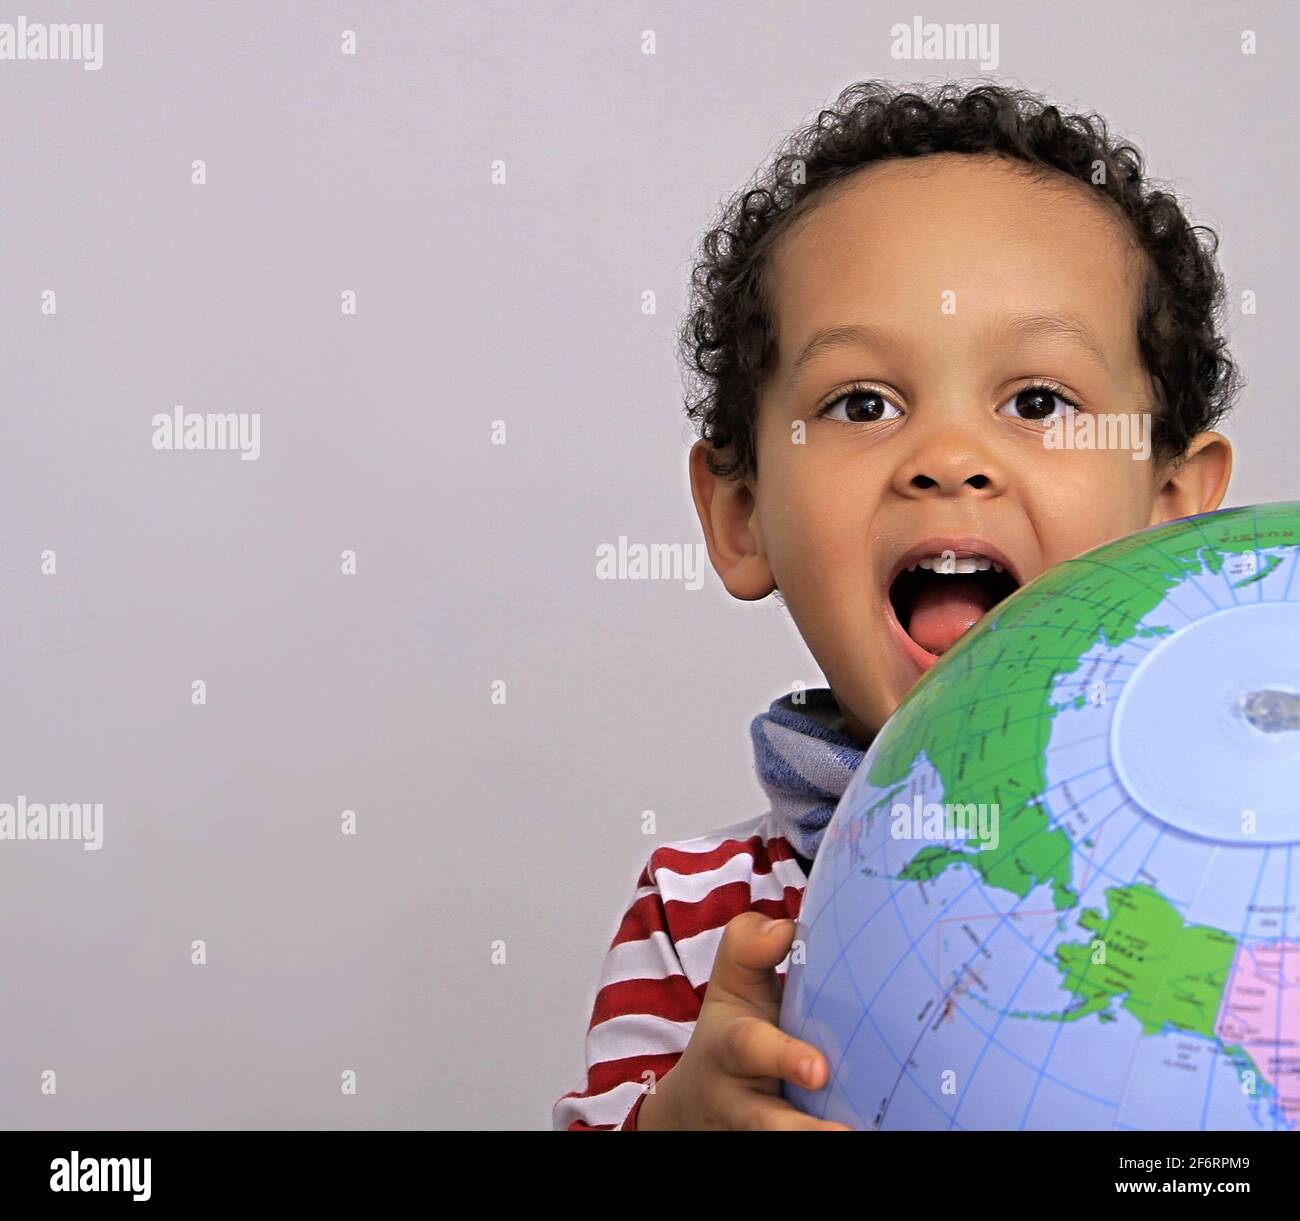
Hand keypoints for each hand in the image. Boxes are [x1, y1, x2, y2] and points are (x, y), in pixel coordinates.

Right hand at [635, 912, 853, 1129]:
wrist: (701, 1099)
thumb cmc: (735, 1027)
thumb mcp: (731, 983)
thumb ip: (749, 947)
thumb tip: (786, 930)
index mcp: (731, 1048)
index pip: (749, 1047)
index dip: (782, 1056)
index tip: (818, 1070)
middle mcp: (741, 1100)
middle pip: (763, 1121)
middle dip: (799, 1129)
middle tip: (843, 1133)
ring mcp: (762, 1129)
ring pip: (779, 1138)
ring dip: (815, 1140)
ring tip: (855, 1138)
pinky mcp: (774, 1142)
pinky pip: (798, 1147)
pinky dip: (827, 1142)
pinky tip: (869, 1134)